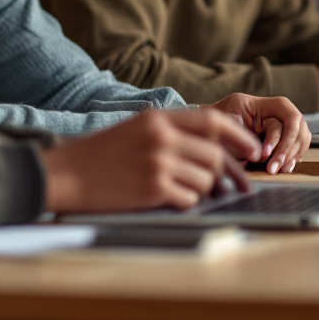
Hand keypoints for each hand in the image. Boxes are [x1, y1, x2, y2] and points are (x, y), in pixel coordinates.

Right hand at [41, 109, 260, 213]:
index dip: (239, 135)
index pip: (212, 120)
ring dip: (202, 189)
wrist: (66, 174)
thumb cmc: (99, 155)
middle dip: (229, 172)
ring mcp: (158, 162)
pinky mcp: (154, 188)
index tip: (252, 149)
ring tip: (180, 189)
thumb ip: (170, 131)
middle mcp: (161, 136)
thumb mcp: (135, 129)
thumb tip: (212, 146)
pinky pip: (190, 198)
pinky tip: (167, 198)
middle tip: (238, 185)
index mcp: (157, 118)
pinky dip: (186, 201)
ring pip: (206, 179)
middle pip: (215, 154)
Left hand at [208, 94, 309, 174]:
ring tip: (278, 170)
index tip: (265, 154)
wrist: (202, 134)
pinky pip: (295, 146)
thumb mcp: (218, 127)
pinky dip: (291, 158)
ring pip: (299, 137)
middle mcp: (269, 111)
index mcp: (255, 103)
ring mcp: (275, 124)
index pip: (286, 111)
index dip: (280, 134)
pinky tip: (283, 168)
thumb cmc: (209, 128)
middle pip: (297, 126)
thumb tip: (257, 155)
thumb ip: (236, 134)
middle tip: (274, 168)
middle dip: (287, 149)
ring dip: (291, 155)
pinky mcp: (277, 138)